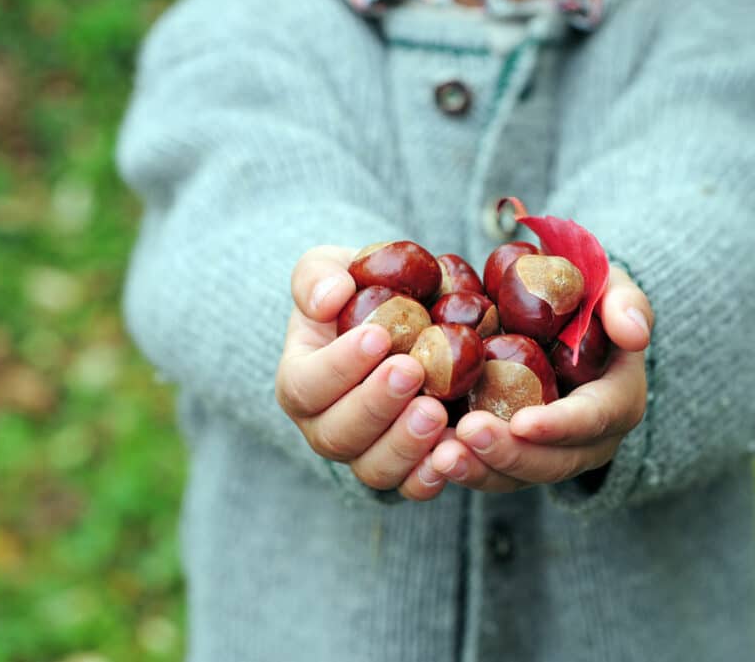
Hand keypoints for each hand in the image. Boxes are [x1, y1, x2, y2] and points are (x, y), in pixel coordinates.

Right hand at [275, 246, 451, 501]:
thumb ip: (319, 277)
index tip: (378, 336)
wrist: (402, 322)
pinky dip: (429, 477)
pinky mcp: (405, 469)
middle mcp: (325, 426)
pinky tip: (453, 453)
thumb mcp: (332, 268)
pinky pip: (411, 487)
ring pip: (373, 468)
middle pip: (337, 434)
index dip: (340, 365)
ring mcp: (364, 454)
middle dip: (375, 404)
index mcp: (301, 381)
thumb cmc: (360, 293)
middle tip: (413, 371)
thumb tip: (329, 299)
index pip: (307, 384)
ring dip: (404, 444)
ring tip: (436, 410)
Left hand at [429, 266, 652, 491]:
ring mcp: (548, 453)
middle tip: (466, 434)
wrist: (562, 319)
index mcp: (617, 400)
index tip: (523, 422)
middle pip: (552, 462)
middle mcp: (587, 439)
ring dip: (478, 470)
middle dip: (509, 454)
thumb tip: (634, 333)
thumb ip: (626, 302)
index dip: (559, 425)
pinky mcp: (514, 455)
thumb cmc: (588, 298)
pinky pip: (489, 473)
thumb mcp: (613, 287)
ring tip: (439, 456)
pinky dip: (461, 467)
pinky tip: (426, 456)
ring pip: (517, 477)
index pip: (592, 420)